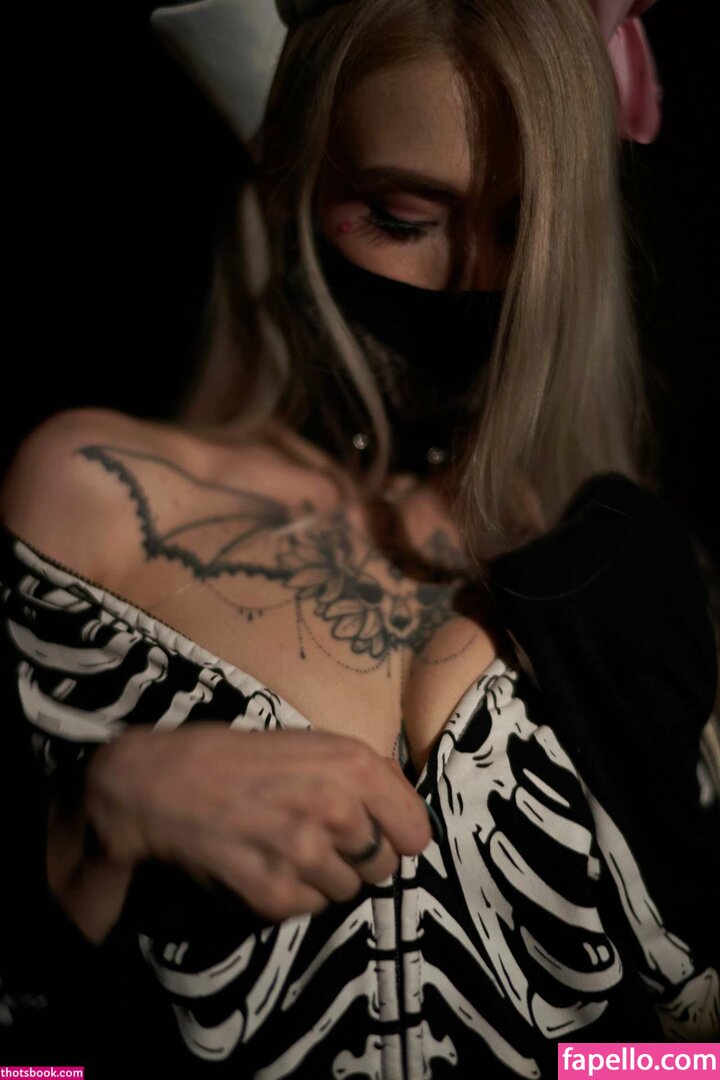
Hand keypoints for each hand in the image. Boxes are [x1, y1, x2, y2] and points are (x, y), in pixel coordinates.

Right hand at [84, 724, 431, 922]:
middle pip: (384, 865)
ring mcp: (305, 854)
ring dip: (324, 876)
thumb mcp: (308, 743)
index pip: (417, 831)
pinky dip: (290, 894)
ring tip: (286, 848)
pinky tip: (263, 864)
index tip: (380, 833)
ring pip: (347, 891)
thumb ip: (360, 772)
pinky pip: (309, 908)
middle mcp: (337, 810)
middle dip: (358, 857)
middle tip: (321, 837)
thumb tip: (402, 801)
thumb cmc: (236, 755)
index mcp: (353, 766)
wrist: (160, 781)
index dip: (398, 834)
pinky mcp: (274, 893)